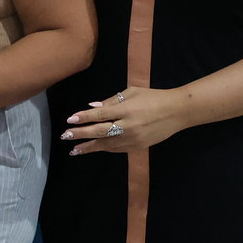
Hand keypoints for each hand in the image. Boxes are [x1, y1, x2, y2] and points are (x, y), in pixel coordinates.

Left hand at [62, 86, 188, 154]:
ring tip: (74, 150)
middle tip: (65, 136)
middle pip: (100, 131)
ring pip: (107, 144)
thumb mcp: (132, 92)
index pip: (100, 115)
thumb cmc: (153, 97)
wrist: (178, 112)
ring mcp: (134, 138)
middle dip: (81, 134)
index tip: (69, 120)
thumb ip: (111, 101)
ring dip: (89, 147)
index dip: (84, 117)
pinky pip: (117, 149)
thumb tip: (92, 107)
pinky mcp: (138, 146)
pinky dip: (104, 148)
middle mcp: (129, 125)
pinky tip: (94, 148)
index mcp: (126, 109)